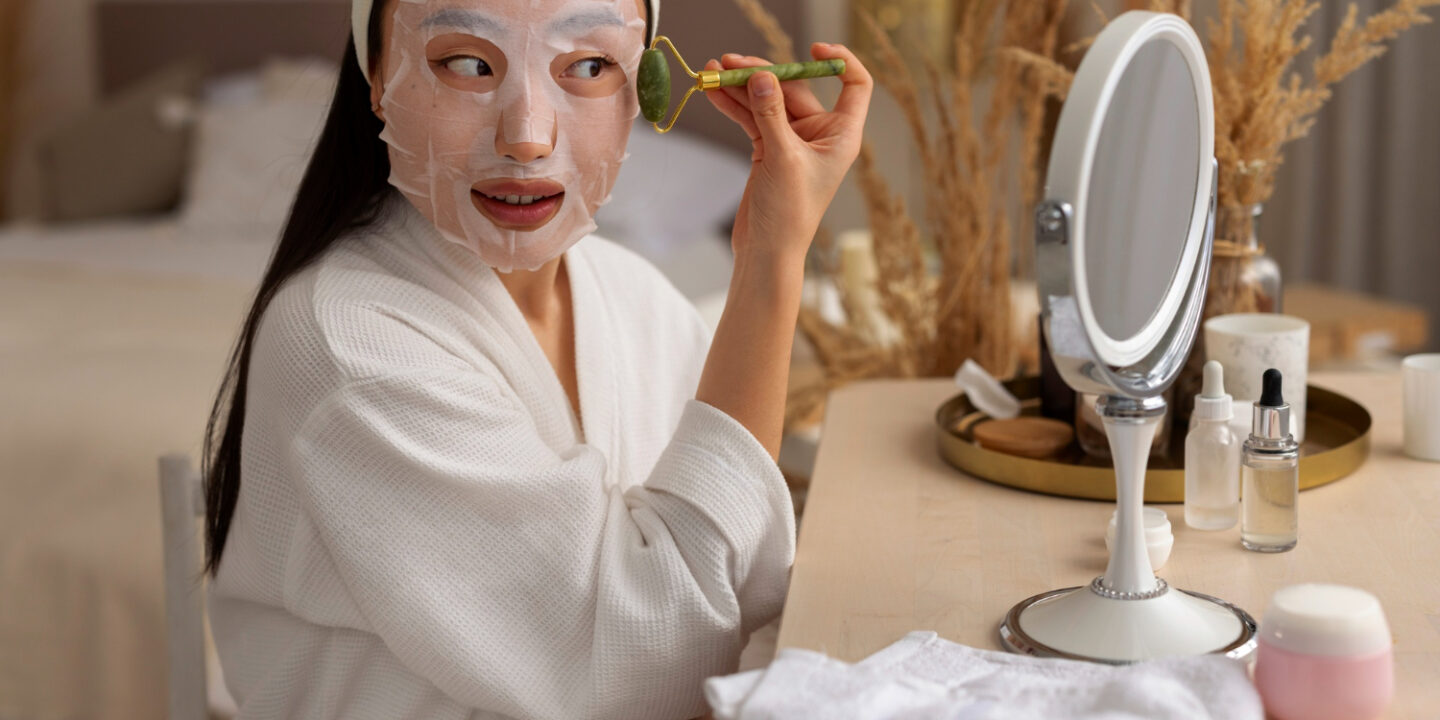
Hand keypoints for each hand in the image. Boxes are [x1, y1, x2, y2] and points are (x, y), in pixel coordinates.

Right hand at [704, 43, 872, 263]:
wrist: (767, 252)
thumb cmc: (789, 214)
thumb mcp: (782, 158)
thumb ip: (771, 113)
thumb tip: (760, 76)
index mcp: (841, 135)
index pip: (854, 85)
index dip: (838, 60)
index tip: (813, 47)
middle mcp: (820, 135)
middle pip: (796, 88)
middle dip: (762, 73)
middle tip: (731, 63)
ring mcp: (793, 141)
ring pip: (768, 102)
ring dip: (741, 87)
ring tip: (713, 72)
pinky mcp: (769, 150)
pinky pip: (752, 118)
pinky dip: (734, 106)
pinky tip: (714, 92)